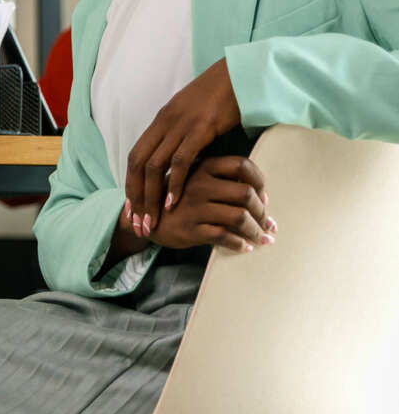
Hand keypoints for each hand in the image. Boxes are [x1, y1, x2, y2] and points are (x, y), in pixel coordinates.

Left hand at [125, 58, 240, 236]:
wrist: (237, 74)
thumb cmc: (218, 96)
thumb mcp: (191, 116)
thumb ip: (180, 135)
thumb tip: (177, 159)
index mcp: (161, 120)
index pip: (135, 156)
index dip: (130, 184)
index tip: (131, 208)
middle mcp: (165, 122)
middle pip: (138, 164)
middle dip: (135, 196)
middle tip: (137, 223)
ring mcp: (181, 125)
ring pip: (154, 165)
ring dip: (150, 197)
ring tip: (152, 221)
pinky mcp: (200, 128)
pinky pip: (180, 160)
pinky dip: (174, 183)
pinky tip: (173, 202)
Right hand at [147, 155, 276, 252]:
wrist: (147, 218)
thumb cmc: (179, 199)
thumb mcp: (196, 179)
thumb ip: (223, 182)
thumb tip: (263, 197)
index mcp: (205, 167)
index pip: (242, 165)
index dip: (259, 182)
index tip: (263, 197)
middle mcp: (201, 184)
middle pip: (246, 193)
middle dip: (262, 211)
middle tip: (266, 223)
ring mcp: (195, 207)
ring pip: (239, 217)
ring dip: (256, 231)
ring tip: (262, 238)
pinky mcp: (191, 229)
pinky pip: (224, 236)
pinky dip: (240, 244)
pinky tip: (245, 247)